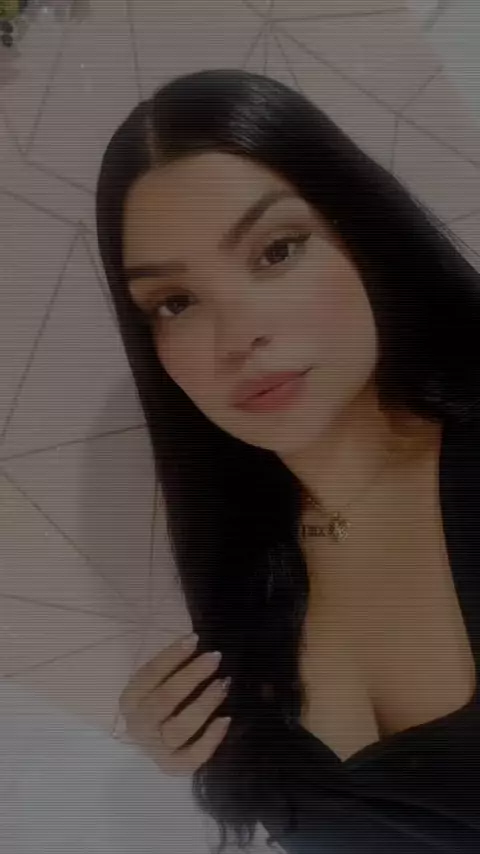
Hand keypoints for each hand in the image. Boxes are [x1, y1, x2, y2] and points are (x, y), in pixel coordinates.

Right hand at [118, 633, 231, 775]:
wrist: (155, 739)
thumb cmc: (162, 699)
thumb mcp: (159, 681)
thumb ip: (172, 666)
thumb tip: (196, 642)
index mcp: (130, 699)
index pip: (149, 675)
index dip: (171, 656)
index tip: (195, 639)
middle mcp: (138, 725)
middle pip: (164, 700)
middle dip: (191, 676)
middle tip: (215, 658)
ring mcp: (155, 749)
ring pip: (179, 729)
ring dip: (204, 704)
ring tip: (223, 684)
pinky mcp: (173, 767)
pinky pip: (192, 757)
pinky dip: (210, 739)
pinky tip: (226, 719)